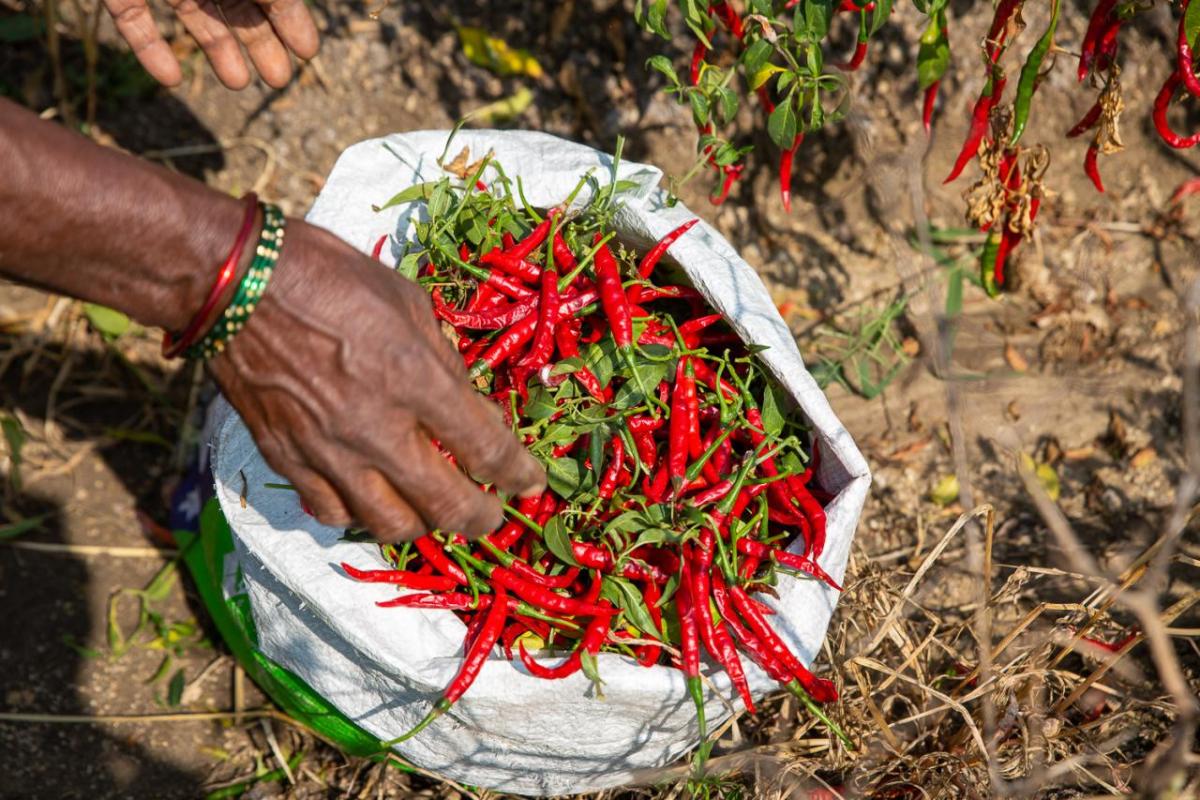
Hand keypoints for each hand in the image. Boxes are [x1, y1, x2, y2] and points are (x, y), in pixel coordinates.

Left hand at [102, 0, 318, 89]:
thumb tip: (287, 3)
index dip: (291, 19)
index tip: (308, 54)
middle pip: (236, 3)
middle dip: (260, 42)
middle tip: (278, 80)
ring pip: (192, 15)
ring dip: (216, 50)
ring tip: (236, 84)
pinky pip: (134, 19)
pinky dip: (149, 50)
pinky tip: (171, 80)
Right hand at [209, 221, 546, 541]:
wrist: (233, 284)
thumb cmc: (328, 276)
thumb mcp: (408, 301)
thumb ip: (441, 358)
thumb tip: (463, 398)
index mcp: (415, 380)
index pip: (486, 449)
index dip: (517, 474)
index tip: (530, 482)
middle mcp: (377, 429)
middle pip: (446, 506)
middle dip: (482, 518)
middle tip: (492, 516)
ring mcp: (329, 452)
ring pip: (390, 525)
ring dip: (423, 524)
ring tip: (431, 511)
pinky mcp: (287, 460)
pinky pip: (333, 512)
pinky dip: (360, 513)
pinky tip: (369, 497)